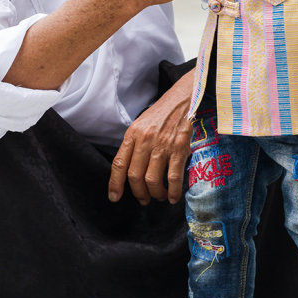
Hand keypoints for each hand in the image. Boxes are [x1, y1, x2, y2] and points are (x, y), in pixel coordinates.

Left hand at [108, 70, 193, 204]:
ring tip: (159, 197)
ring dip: (156, 194)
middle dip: (139, 193)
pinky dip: (173, 191)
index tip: (114, 197)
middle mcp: (145, 140)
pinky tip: (173, 197)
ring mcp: (162, 145)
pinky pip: (173, 177)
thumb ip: (134, 145)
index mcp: (133, 134)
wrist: (183, 98)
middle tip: (144, 199)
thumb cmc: (162, 114)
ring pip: (153, 180)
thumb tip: (128, 171)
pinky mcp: (179, 148)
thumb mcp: (141, 125)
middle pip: (135, 176)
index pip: (119, 163)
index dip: (115, 184)